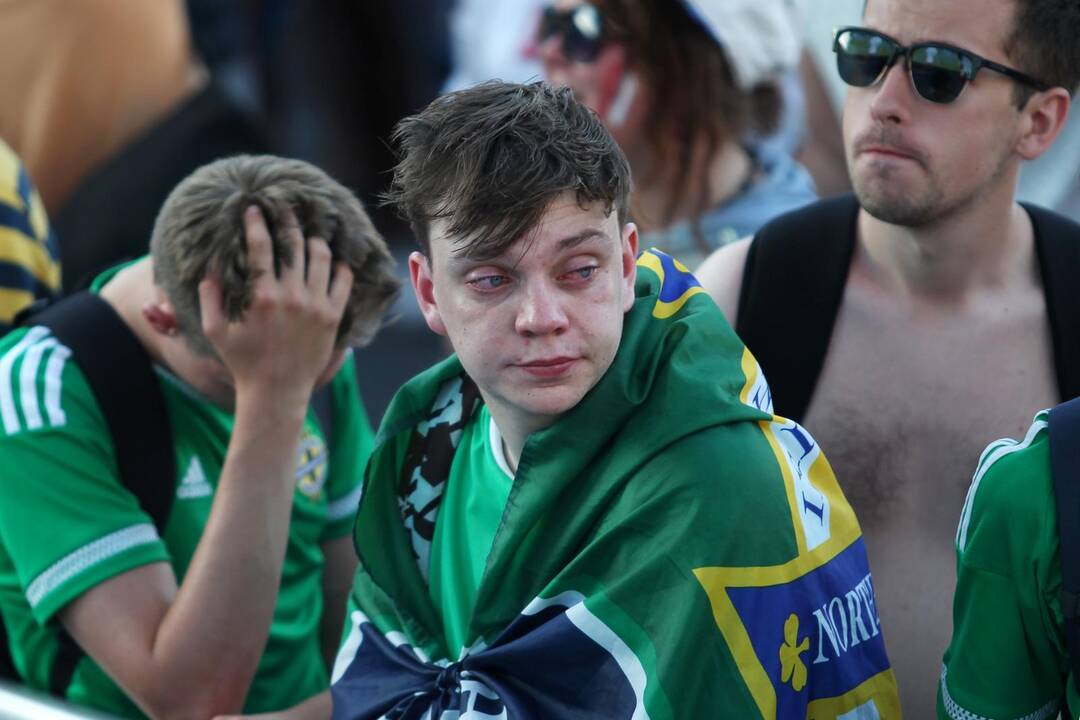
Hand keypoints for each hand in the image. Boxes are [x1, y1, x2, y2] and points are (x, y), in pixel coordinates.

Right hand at [198, 206, 352, 401]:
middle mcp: (291, 296)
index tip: (255, 208)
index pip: (260, 246)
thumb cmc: (242, 362)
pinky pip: (343, 282)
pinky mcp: (333, 317)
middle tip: (286, 209)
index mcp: (261, 296)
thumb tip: (209, 268)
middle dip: (289, 221)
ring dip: (314, 240)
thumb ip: (209, 297)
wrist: (276, 391)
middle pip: (294, 245)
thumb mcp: (215, 330)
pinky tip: (334, 260)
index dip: (257, 223)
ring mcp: (315, 306)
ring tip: (310, 234)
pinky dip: (340, 266)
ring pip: (321, 258)